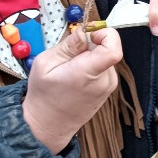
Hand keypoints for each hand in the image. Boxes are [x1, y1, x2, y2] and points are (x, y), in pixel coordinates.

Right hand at [21, 27, 121, 153]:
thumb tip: (83, 32)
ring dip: (89, 56)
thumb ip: (68, 46)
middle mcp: (104, 80)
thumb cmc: (44, 95)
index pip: (113, 49)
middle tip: (68, 56)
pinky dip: (91, 66)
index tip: (89, 35)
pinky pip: (103, 67)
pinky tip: (76, 76)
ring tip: (69, 69)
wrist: (49, 124)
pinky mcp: (108, 89)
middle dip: (89, 46)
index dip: (105, 34)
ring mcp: (108, 86)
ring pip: (104, 57)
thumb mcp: (46, 63)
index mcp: (88, 73)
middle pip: (106, 49)